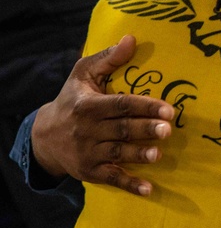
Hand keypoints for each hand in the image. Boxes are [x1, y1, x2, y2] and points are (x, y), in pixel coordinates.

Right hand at [31, 35, 174, 195]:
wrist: (44, 136)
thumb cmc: (73, 100)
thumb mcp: (84, 74)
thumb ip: (108, 58)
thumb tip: (132, 39)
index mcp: (89, 105)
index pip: (121, 105)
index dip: (145, 106)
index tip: (169, 109)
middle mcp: (88, 130)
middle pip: (122, 130)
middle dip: (145, 130)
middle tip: (169, 129)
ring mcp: (89, 153)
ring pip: (118, 154)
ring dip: (139, 155)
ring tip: (159, 154)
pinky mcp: (90, 171)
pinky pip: (112, 179)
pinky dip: (130, 184)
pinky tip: (149, 189)